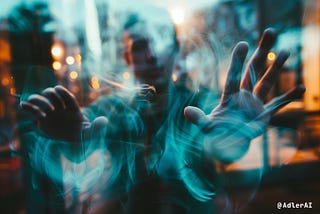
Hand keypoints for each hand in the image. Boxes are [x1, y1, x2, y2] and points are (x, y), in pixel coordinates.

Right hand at [20, 85, 106, 141]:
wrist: (71, 142)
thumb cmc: (82, 135)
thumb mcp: (90, 133)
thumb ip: (97, 127)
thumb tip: (105, 121)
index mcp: (72, 107)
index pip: (66, 97)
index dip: (62, 92)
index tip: (58, 89)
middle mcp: (60, 107)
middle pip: (52, 94)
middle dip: (50, 97)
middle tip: (52, 110)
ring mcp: (50, 112)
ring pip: (40, 99)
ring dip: (39, 101)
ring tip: (43, 115)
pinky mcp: (41, 120)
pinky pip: (31, 110)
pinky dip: (27, 107)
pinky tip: (24, 106)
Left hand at [184, 29, 304, 162]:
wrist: (226, 142)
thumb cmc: (215, 133)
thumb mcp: (206, 126)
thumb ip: (198, 119)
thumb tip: (187, 112)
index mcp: (230, 96)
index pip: (234, 76)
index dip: (237, 61)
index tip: (242, 44)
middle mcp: (243, 96)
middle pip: (253, 70)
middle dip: (261, 53)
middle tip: (270, 32)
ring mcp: (255, 103)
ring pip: (267, 82)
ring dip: (276, 67)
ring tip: (286, 51)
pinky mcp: (265, 114)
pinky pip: (279, 103)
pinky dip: (290, 97)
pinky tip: (302, 87)